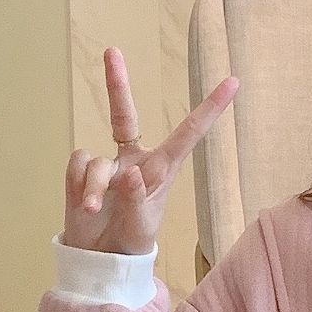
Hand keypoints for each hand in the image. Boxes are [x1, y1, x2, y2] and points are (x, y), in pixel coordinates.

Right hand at [62, 47, 238, 254]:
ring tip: (93, 210)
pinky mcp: (81, 171)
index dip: (210, 109)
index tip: (233, 82)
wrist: (101, 259)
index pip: (188, 134)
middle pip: (124, 115)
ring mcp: (107, 164)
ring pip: (98, 161)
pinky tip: (84, 204)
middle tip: (112, 52)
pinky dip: (80, 185)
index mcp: (161, 170)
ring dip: (94, 187)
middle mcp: (134, 159)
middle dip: (117, 84)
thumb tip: (128, 172)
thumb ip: (135, 199)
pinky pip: (79, 164)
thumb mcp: (140, 227)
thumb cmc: (131, 242)